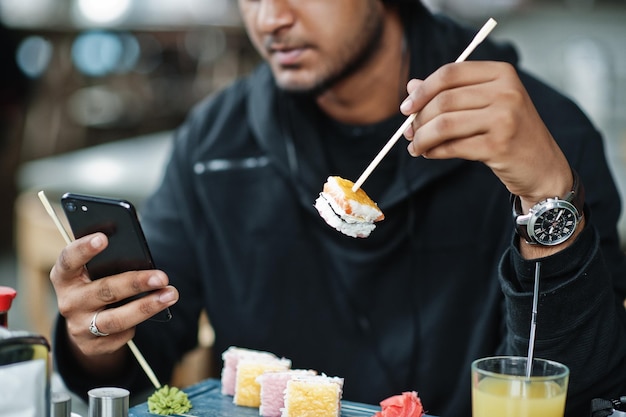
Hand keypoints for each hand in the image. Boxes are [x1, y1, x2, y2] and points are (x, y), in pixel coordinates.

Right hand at [50, 232, 178, 373]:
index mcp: (65, 277)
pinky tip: (152, 313)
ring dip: (147, 307)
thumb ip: (109, 263)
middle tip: (162, 277)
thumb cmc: (96, 286)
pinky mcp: (93, 346)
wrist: (84, 326)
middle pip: (104, 291)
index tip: (104, 238)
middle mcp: (69, 302)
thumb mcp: (93, 273)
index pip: (69, 260)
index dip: (84, 249)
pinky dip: (139, 323)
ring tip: (170, 295)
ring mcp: (79, 326)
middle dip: (136, 283)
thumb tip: (142, 258)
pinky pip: (123, 334)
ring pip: (116, 319)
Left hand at [400, 61, 572, 209]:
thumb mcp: (486, 105)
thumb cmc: (510, 133)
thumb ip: (451, 93)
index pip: (450, 73)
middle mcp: (506, 92)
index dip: (422, 90)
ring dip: (422, 138)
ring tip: (416, 146)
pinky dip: (434, 151)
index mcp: (502, 74)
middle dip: (419, 119)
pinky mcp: (499, 145)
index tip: (406, 107)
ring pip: (444, 125)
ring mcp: (505, 118)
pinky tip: (429, 154)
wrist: (543, 167)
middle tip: (408, 133)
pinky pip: (453, 147)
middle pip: (444, 100)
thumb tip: (411, 86)